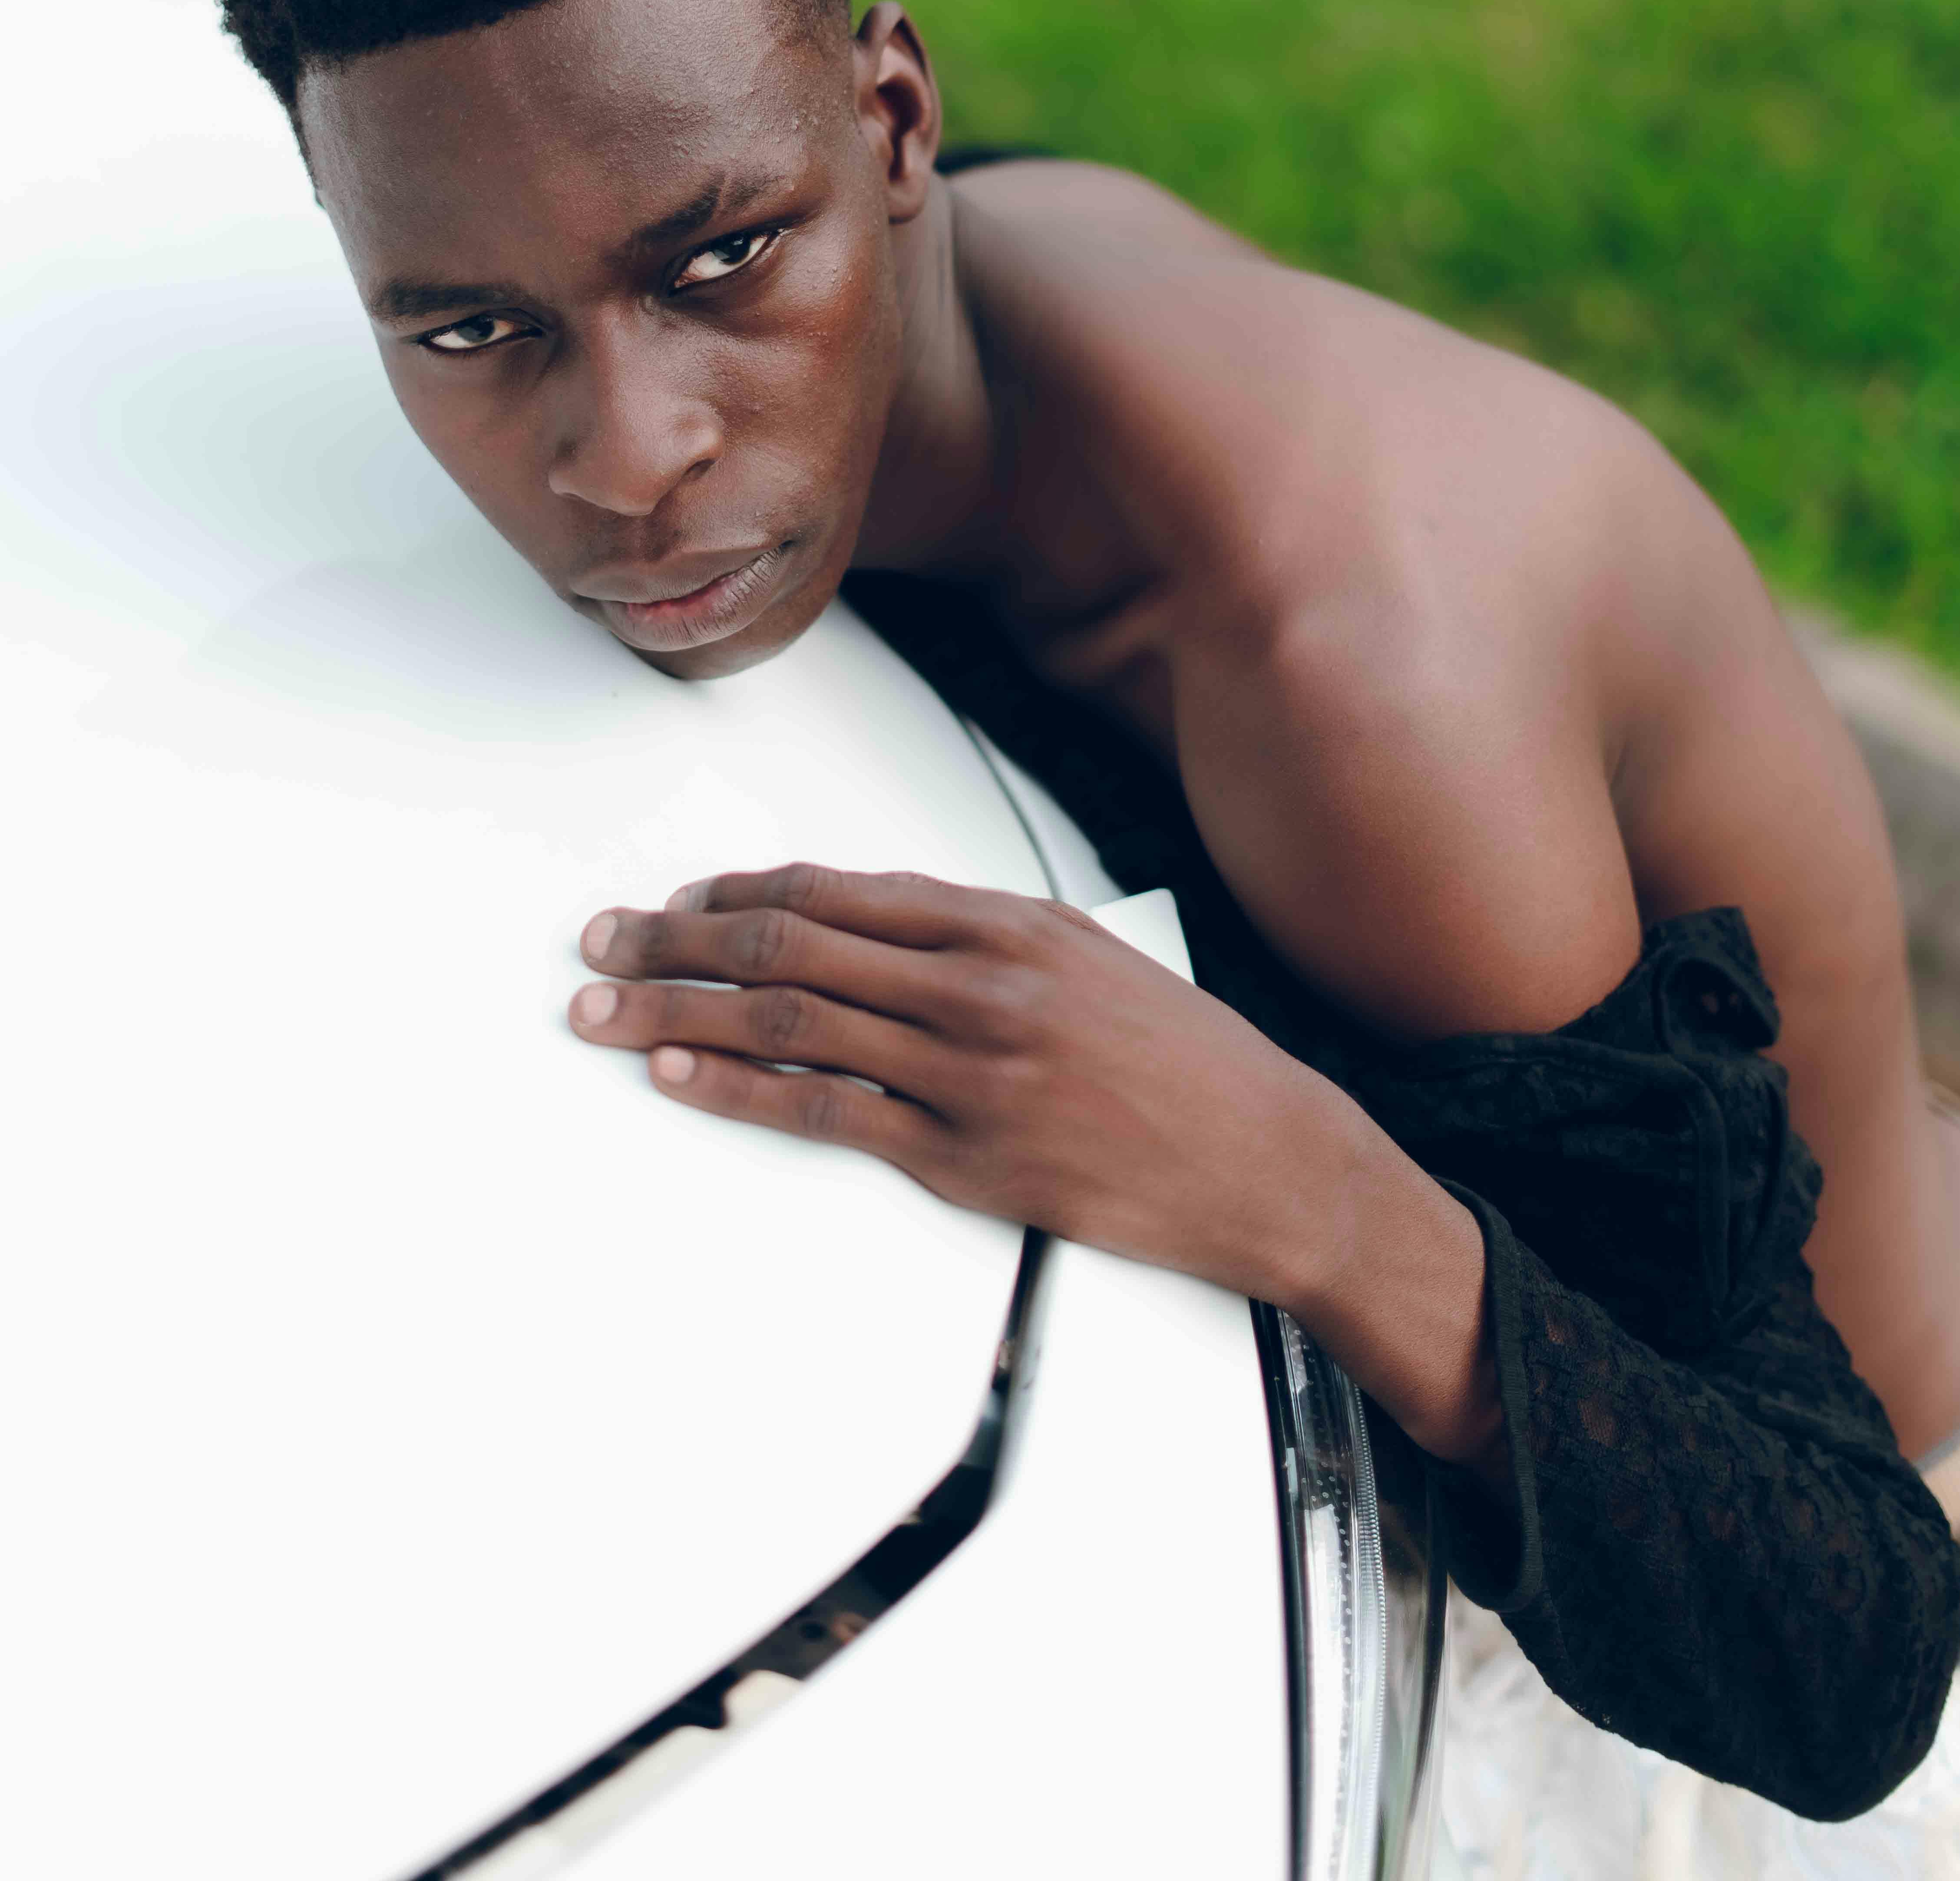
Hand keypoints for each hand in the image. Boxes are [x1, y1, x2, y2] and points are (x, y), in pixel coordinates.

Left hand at [569, 860, 1352, 1306]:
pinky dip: (737, 1088)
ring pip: (788, 1020)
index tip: (680, 900)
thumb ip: (981, 936)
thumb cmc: (1184, 1060)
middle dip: (677, 941)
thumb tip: (876, 921)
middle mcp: (978, 983)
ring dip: (678, 1011)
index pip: (838, 892)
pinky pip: (823, 1112)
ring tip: (603, 1009)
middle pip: (791, 943)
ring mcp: (969, 1070)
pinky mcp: (967, 1155)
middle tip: (601, 943)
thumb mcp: (1086, 956)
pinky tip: (678, 1075)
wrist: (1268, 1157)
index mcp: (1007, 922)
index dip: (742, 891)